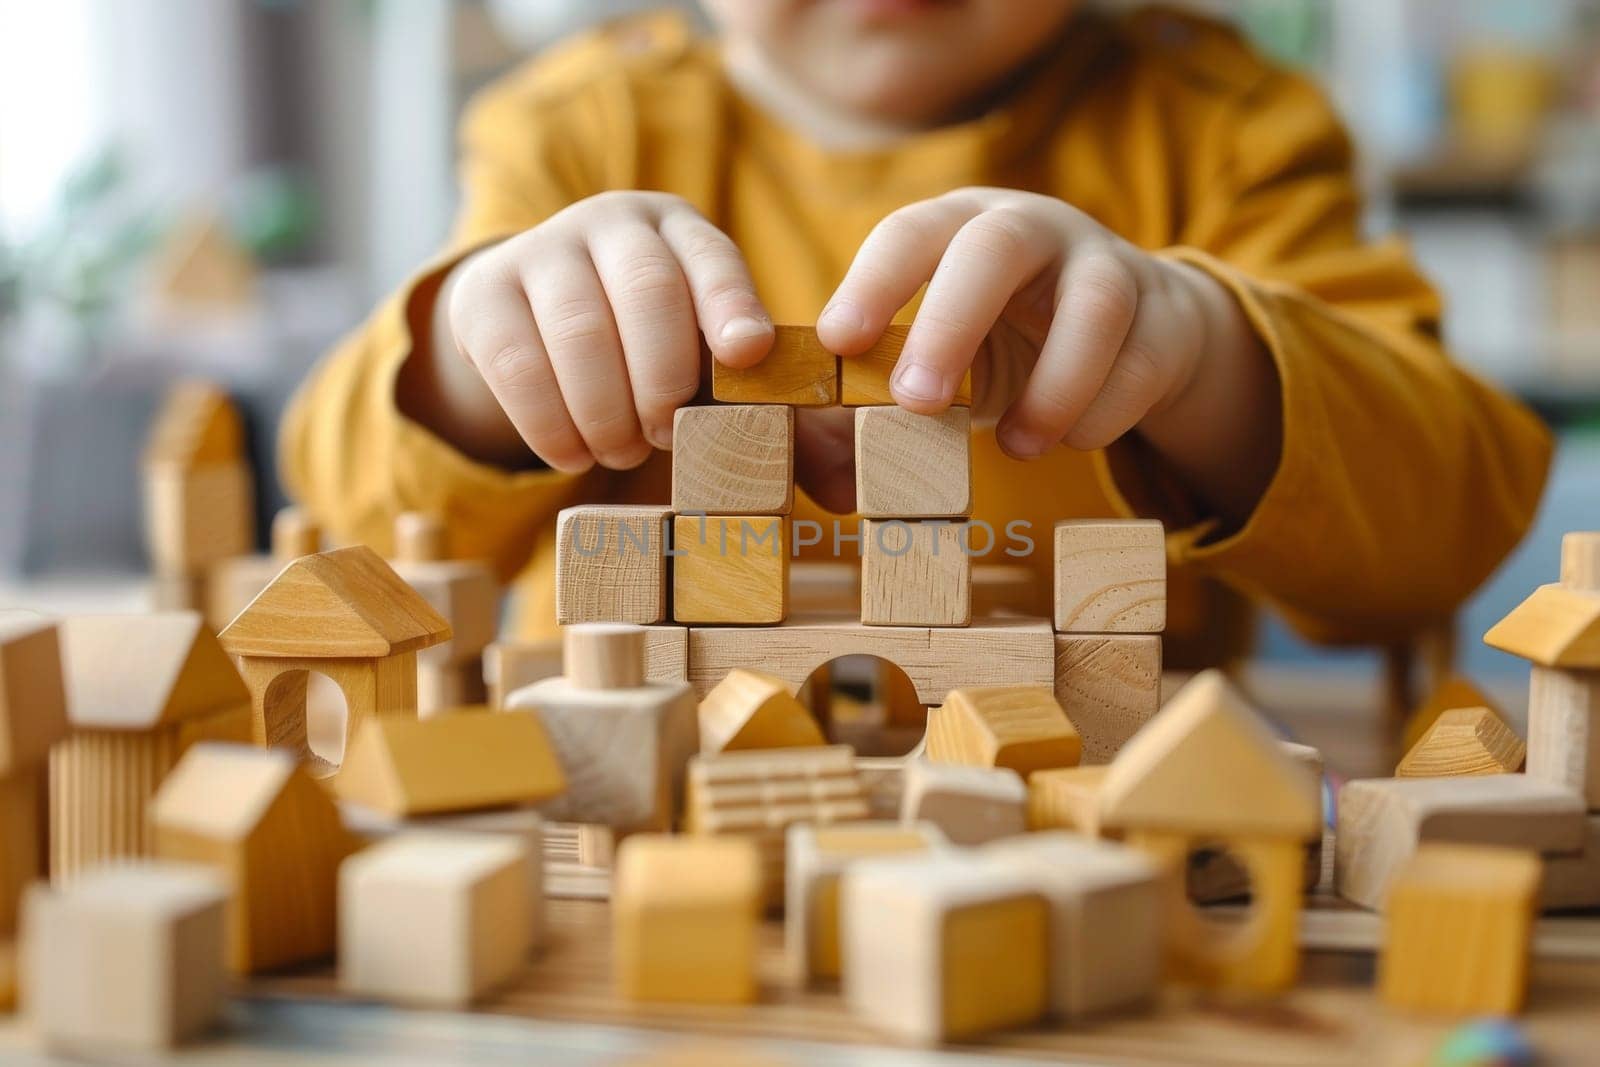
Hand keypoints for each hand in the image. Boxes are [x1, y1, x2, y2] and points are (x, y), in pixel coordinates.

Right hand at [443, 192, 773, 471]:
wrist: (535, 318)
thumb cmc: (642, 341)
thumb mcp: (692, 339)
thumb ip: (734, 371)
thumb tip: (792, 428)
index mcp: (676, 226)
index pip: (711, 257)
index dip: (731, 305)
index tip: (748, 355)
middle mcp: (609, 220)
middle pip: (647, 289)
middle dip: (664, 378)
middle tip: (665, 438)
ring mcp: (540, 248)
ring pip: (580, 331)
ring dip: (607, 412)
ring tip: (621, 455)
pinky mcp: (482, 292)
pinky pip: (518, 364)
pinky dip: (550, 424)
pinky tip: (571, 456)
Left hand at [817, 187, 1236, 458]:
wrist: (1136, 329)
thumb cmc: (1009, 340)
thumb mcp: (948, 357)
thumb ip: (889, 404)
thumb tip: (828, 474)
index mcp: (963, 226)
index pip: (911, 233)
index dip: (873, 283)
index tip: (838, 343)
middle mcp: (1036, 228)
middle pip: (995, 245)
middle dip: (950, 322)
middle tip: (916, 402)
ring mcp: (1108, 266)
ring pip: (1093, 306)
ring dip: (1052, 386)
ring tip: (1015, 447)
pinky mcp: (1166, 316)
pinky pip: (1141, 364)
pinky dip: (1100, 415)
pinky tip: (1066, 440)